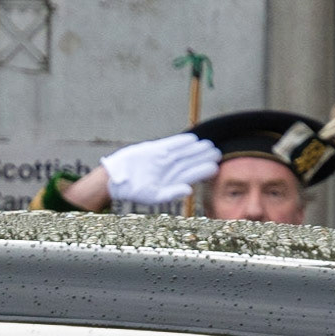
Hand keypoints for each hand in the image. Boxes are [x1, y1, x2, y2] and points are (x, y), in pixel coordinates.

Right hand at [100, 133, 220, 204]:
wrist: (116, 179)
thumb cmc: (134, 191)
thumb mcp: (153, 196)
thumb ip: (171, 193)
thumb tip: (188, 190)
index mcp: (171, 181)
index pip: (190, 174)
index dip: (202, 170)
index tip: (215, 167)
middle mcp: (169, 169)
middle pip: (189, 162)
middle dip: (203, 157)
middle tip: (218, 153)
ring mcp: (162, 159)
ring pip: (182, 153)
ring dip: (195, 149)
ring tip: (209, 146)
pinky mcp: (154, 150)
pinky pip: (170, 144)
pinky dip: (180, 142)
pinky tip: (192, 139)